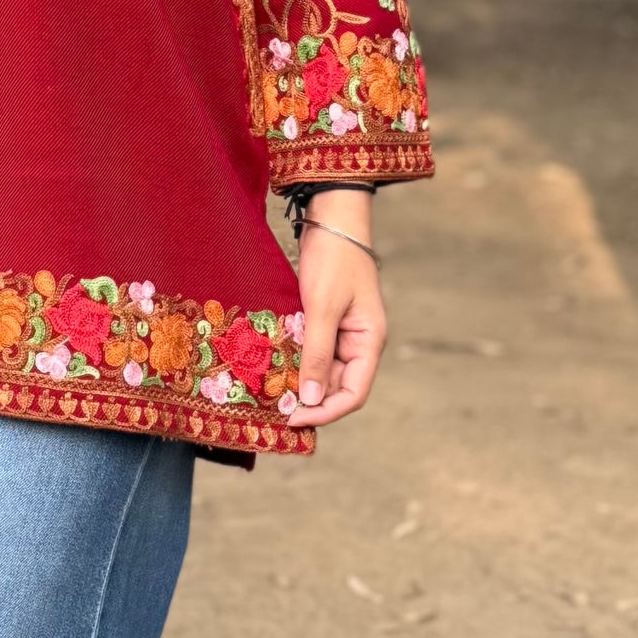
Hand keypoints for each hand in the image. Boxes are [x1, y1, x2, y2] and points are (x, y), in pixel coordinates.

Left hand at [281, 192, 385, 427]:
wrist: (331, 219)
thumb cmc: (334, 260)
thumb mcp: (323, 307)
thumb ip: (317, 353)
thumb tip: (310, 399)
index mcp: (370, 342)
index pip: (353, 394)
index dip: (325, 412)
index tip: (293, 419)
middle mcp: (357, 344)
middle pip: (335, 387)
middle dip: (307, 400)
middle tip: (272, 409)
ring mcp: (340, 334)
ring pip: (319, 372)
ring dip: (297, 382)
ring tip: (267, 392)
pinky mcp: (323, 322)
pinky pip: (309, 352)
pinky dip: (293, 361)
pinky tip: (270, 366)